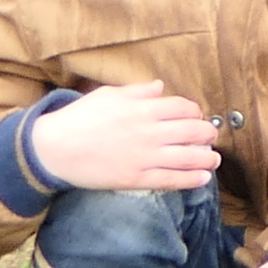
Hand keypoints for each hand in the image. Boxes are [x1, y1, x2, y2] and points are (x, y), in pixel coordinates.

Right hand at [29, 82, 220, 194]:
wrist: (54, 148)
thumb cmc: (79, 118)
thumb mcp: (108, 95)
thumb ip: (138, 92)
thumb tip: (160, 87)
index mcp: (142, 109)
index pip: (183, 108)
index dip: (195, 112)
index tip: (197, 117)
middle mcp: (148, 132)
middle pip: (192, 131)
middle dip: (207, 134)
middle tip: (210, 136)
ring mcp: (143, 157)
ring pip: (187, 157)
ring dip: (206, 158)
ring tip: (214, 159)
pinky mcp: (135, 178)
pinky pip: (170, 179)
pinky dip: (191, 179)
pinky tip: (203, 178)